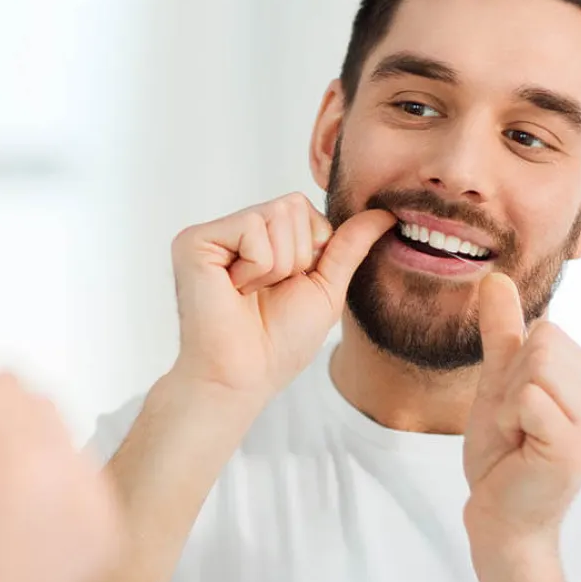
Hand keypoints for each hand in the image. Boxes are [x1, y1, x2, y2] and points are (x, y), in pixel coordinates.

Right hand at [170, 192, 394, 402]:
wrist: (245, 376)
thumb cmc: (280, 341)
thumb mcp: (327, 287)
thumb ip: (350, 245)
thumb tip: (386, 212)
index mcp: (262, 238)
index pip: (305, 208)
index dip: (312, 251)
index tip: (287, 287)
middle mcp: (235, 230)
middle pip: (293, 205)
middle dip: (296, 257)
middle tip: (267, 292)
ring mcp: (213, 233)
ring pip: (276, 215)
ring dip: (278, 266)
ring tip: (250, 293)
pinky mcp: (194, 240)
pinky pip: (252, 227)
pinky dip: (257, 267)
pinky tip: (234, 290)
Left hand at [462, 273, 580, 546]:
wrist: (499, 514)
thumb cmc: (504, 452)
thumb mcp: (500, 379)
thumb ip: (503, 330)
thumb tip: (494, 276)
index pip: (546, 329)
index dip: (516, 367)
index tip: (521, 409)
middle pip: (543, 340)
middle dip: (512, 382)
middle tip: (518, 426)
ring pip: (535, 364)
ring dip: (509, 401)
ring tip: (521, 436)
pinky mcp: (575, 446)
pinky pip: (527, 395)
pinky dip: (508, 419)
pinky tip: (522, 450)